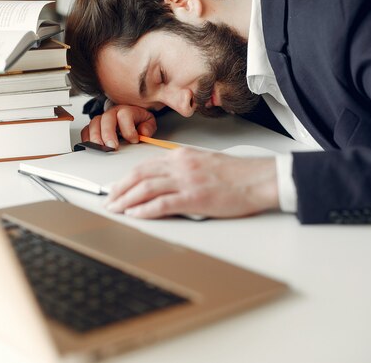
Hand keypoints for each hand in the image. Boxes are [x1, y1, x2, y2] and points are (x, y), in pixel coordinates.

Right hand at [81, 105, 156, 149]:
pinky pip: (86, 130)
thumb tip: (142, 132)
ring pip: (94, 123)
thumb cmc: (138, 121)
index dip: (129, 129)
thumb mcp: (148, 122)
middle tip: (112, 147)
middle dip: (108, 134)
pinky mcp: (94, 126)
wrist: (131, 116)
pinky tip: (90, 146)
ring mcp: (102, 118)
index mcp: (127, 110)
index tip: (134, 140)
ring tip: (99, 148)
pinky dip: (87, 138)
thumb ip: (148, 127)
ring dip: (95, 136)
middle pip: (107, 119)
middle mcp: (112, 112)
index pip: (125, 115)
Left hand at [104, 148, 279, 218]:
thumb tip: (165, 184)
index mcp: (182, 156)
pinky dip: (144, 210)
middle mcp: (181, 165)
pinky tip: (134, 214)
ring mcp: (187, 181)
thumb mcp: (205, 163)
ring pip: (145, 188)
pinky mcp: (195, 198)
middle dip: (119, 188)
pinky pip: (162, 204)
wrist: (261, 179)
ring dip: (126, 200)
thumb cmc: (238, 174)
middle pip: (139, 175)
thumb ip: (183, 170)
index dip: (126, 178)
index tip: (116, 187)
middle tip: (108, 200)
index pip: (145, 166)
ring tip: (115, 209)